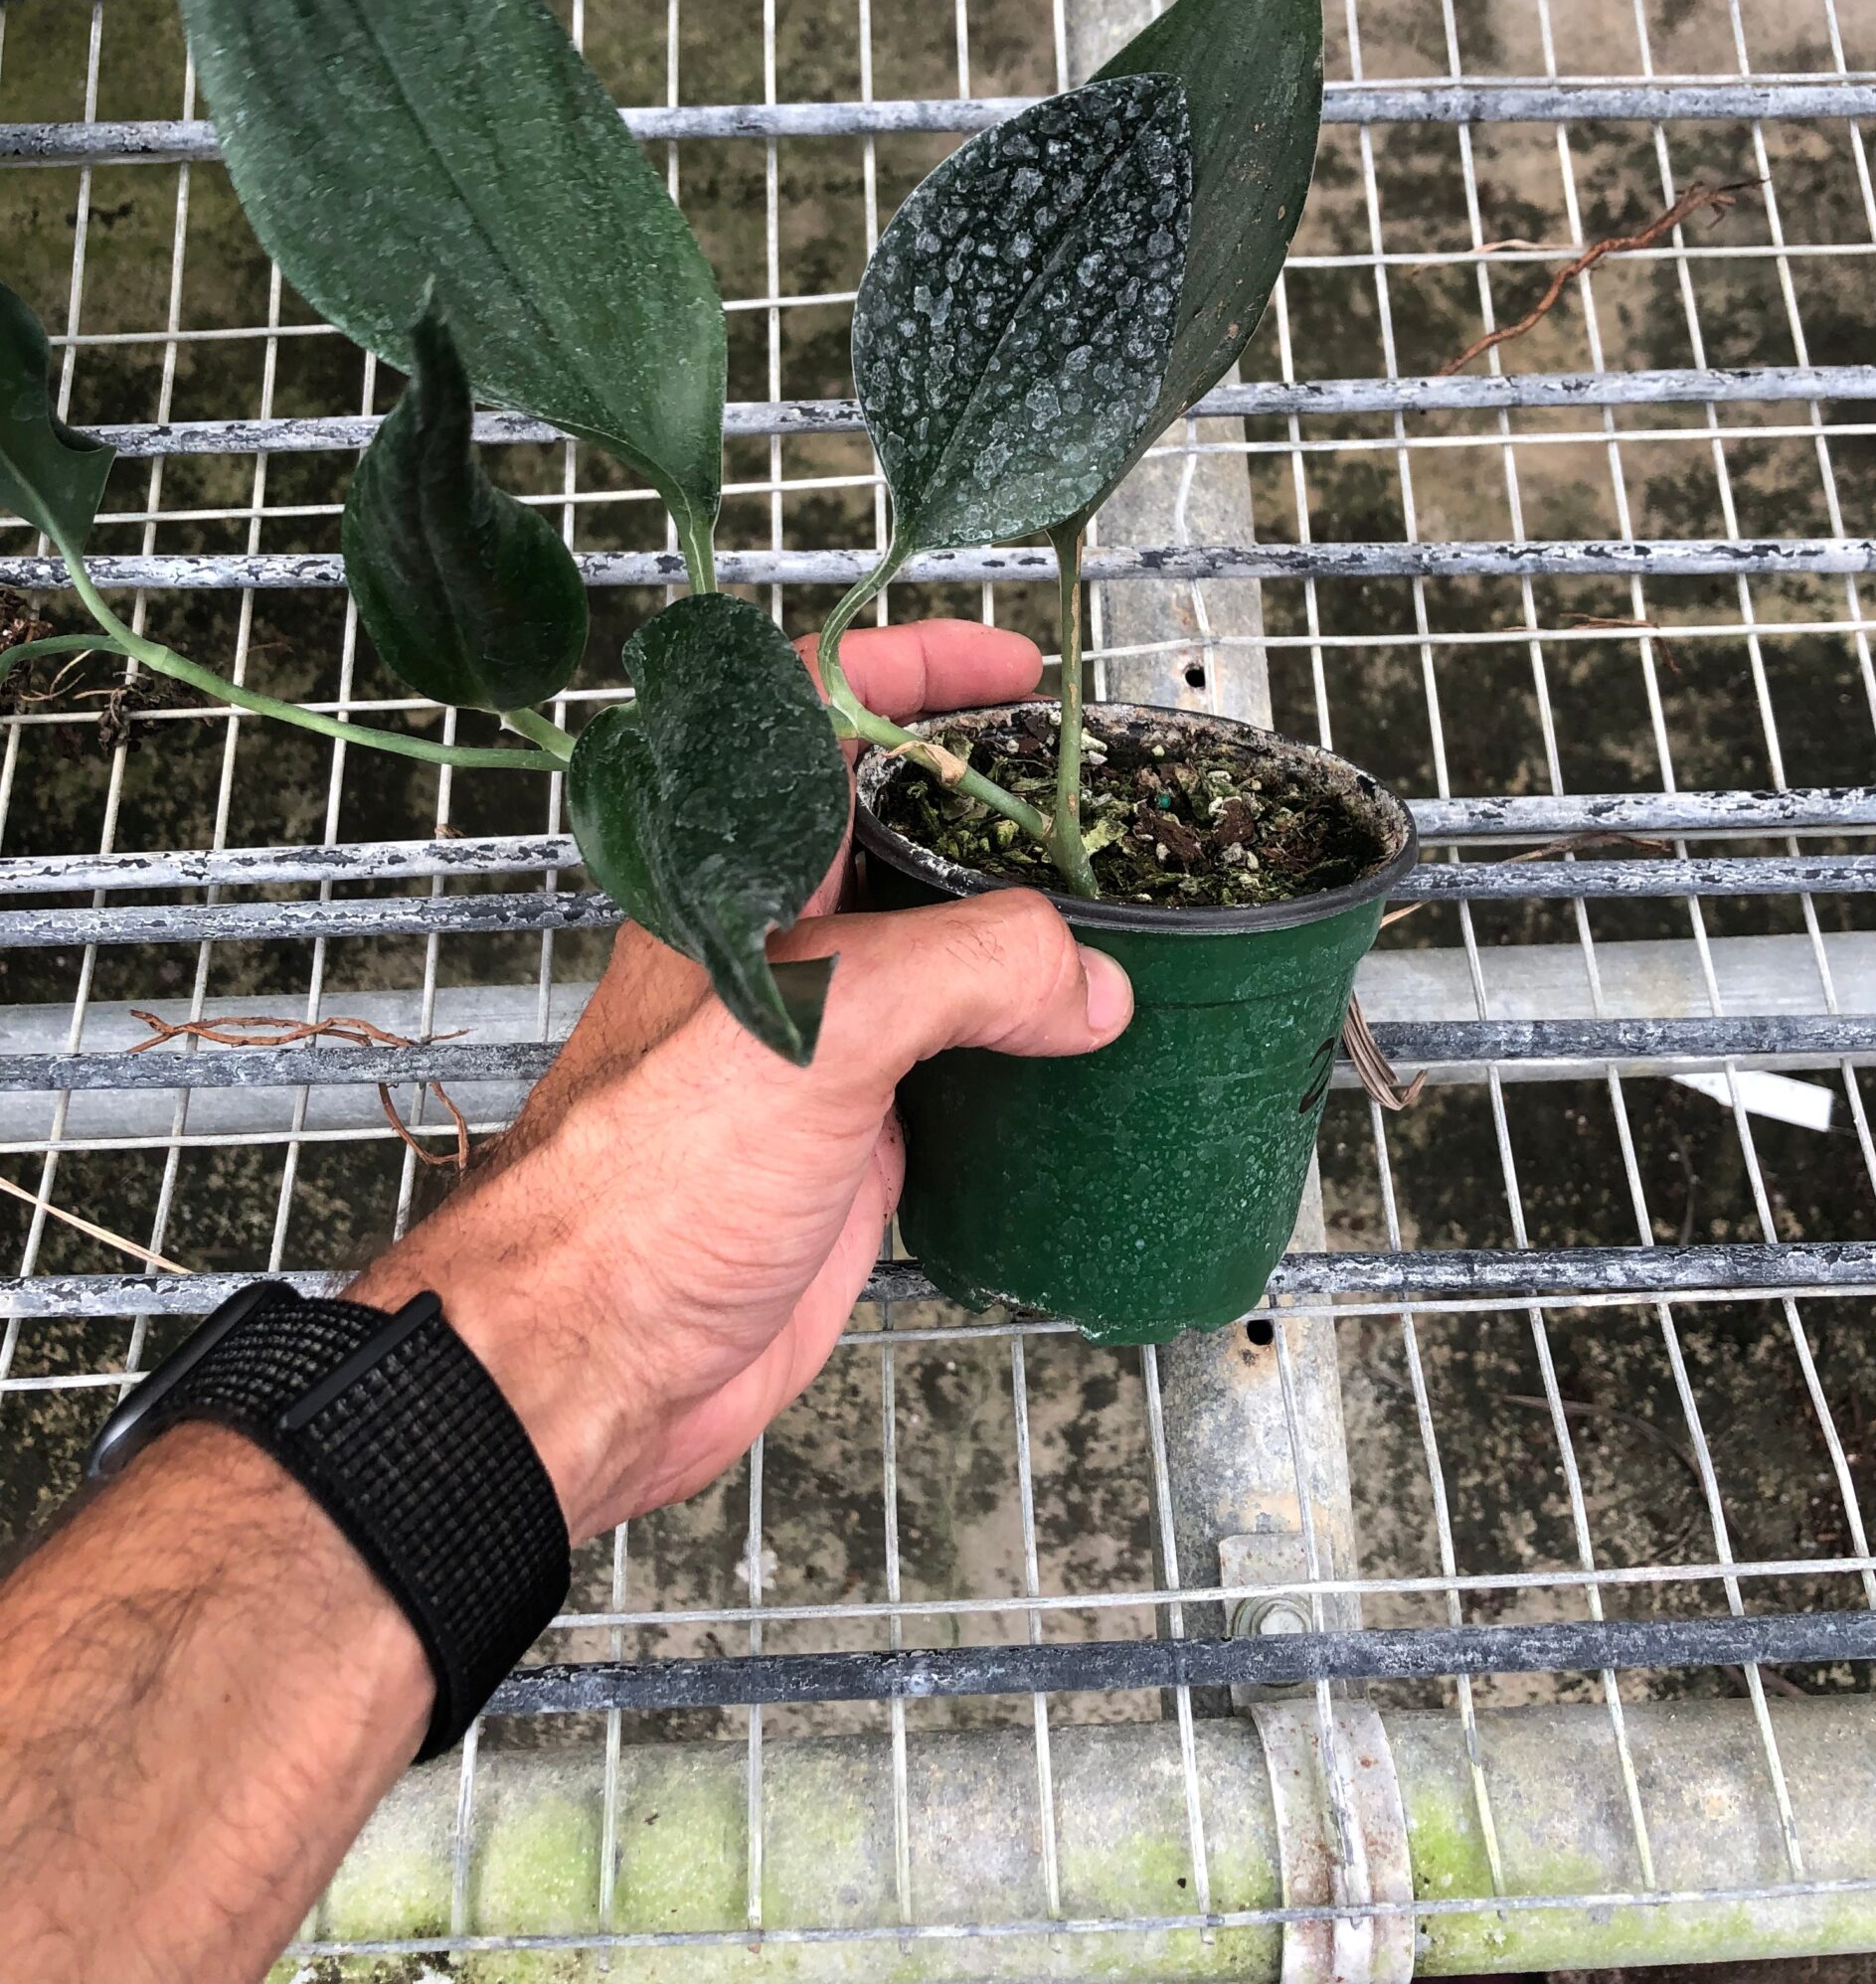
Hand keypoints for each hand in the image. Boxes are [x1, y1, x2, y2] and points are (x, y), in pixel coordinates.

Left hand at [350, 620, 1131, 1541]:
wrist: (589, 1364)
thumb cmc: (639, 1185)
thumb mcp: (818, 1030)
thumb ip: (968, 969)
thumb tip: (1088, 977)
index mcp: (736, 878)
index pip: (817, 715)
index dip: (911, 666)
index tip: (1013, 671)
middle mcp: (780, 946)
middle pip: (898, 827)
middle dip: (997, 803)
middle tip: (1098, 807)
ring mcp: (820, 1044)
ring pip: (942, 951)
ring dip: (1029, 933)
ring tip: (1129, 918)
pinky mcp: (855, 1137)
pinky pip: (963, 1062)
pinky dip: (1033, 1048)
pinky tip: (1095, 1056)